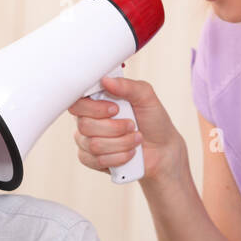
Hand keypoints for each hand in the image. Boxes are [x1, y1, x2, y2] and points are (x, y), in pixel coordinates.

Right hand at [67, 75, 185, 184]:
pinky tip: (130, 153)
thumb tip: (106, 80)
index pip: (77, 103)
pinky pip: (96, 160)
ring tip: (136, 139)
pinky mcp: (92, 160)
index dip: (94, 108)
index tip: (115, 109)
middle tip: (132, 125)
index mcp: (96, 102)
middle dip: (115, 128)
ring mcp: (87, 141)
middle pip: (85, 126)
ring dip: (121, 143)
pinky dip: (119, 157)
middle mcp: (88, 120)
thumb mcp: (146, 97)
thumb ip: (127, 86)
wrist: (163, 148)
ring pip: (93, 145)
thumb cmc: (153, 120)